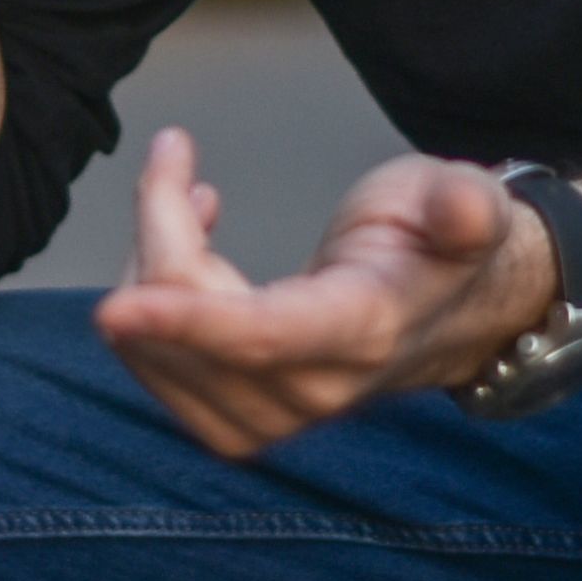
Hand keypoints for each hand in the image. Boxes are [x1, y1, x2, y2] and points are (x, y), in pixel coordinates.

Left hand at [90, 129, 560, 460]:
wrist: (454, 313)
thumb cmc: (443, 243)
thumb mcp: (467, 203)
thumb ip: (464, 208)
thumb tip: (467, 206)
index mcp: (362, 333)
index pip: (258, 339)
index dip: (185, 321)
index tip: (114, 307)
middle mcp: (313, 391)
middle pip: (187, 327)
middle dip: (160, 230)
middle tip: (179, 158)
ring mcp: (271, 418)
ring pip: (154, 348)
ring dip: (151, 261)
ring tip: (194, 201)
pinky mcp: (236, 422)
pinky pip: (154, 366)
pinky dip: (148, 300)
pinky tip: (188, 248)